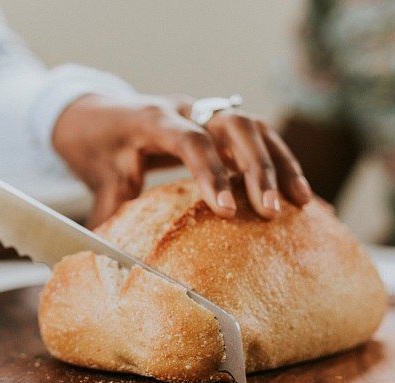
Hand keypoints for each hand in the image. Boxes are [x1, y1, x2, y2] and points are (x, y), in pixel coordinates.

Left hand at [53, 94, 312, 226]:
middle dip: (256, 167)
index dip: (210, 172)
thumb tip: (115, 260)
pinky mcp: (219, 123)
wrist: (95, 113)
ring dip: (278, 163)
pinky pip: (258, 136)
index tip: (226, 210)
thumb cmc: (97, 146)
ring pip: (254, 126)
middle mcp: (185, 109)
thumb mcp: (98, 176)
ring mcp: (205, 112)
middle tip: (269, 211)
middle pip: (233, 125)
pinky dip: (279, 161)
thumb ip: (111, 213)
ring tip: (299, 202)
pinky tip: (296, 193)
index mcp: (151, 119)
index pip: (189, 139)